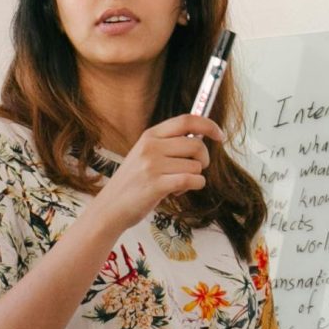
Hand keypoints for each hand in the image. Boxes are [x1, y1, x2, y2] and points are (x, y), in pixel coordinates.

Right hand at [93, 114, 224, 228]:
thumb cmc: (132, 183)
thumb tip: (201, 137)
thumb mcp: (144, 154)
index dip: (208, 125)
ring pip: (195, 166)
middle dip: (204, 159)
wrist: (110, 208)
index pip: (186, 120)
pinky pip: (192, 180)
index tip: (219, 135)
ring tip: (176, 184)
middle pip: (196, 145)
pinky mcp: (156, 185)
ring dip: (194, 177)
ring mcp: (152, 166)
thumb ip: (168, 144)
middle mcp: (151, 147)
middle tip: (196, 169)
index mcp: (150, 135)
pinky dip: (194, 186)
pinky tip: (180, 190)